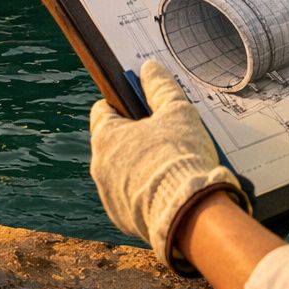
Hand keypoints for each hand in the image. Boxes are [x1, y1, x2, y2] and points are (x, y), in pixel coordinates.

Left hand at [89, 58, 246, 267]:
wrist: (189, 215)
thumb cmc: (180, 158)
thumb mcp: (177, 112)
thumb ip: (161, 87)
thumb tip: (149, 69)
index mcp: (106, 137)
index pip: (103, 110)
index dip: (123, 103)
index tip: (140, 104)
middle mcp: (99, 167)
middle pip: (113, 142)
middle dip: (135, 137)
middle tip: (164, 135)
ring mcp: (109, 196)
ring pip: (121, 172)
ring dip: (139, 166)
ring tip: (171, 165)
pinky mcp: (123, 219)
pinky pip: (131, 198)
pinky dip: (145, 192)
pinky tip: (169, 190)